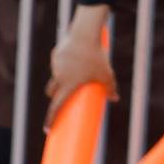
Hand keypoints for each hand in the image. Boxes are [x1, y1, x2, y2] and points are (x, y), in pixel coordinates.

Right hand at [45, 12, 115, 131]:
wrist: (85, 34)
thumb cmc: (96, 56)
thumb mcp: (106, 73)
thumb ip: (111, 87)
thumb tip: (115, 99)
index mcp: (68, 86)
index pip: (56, 107)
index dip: (51, 119)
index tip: (48, 128)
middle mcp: (58, 78)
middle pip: (51, 92)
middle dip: (54, 95)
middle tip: (63, 94)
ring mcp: (56, 66)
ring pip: (56, 75)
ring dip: (60, 76)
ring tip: (74, 69)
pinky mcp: (56, 54)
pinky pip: (58, 61)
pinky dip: (63, 61)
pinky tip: (71, 57)